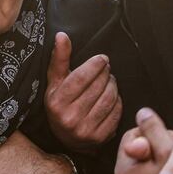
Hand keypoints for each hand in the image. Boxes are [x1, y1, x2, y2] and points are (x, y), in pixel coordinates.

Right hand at [45, 32, 121, 151]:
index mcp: (56, 102)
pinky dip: (118, 100)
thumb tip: (61, 35)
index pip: (81, 78)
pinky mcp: (100, 137)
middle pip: (97, 87)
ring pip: (109, 98)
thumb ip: (59, 58)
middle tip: (106, 68)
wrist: (66, 138)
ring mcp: (85, 130)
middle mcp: (69, 118)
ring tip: (110, 80)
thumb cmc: (60, 103)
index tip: (102, 59)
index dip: (95, 65)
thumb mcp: (55, 82)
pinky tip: (113, 95)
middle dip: (105, 73)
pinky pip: (116, 112)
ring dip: (113, 85)